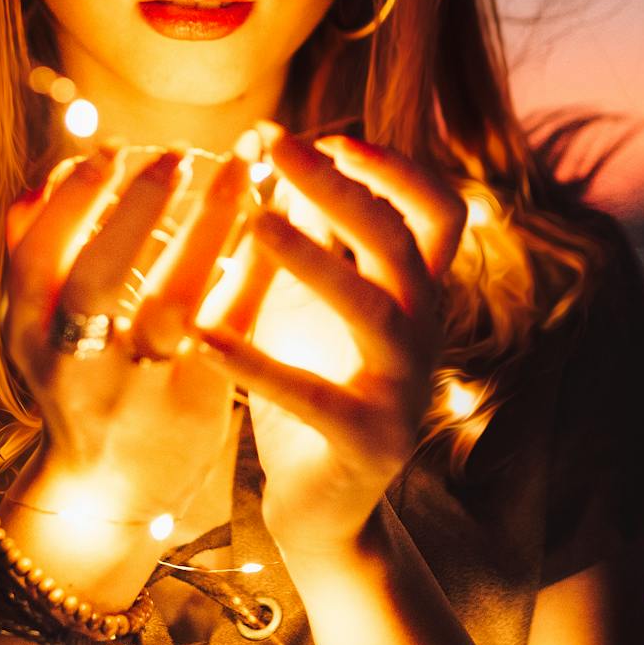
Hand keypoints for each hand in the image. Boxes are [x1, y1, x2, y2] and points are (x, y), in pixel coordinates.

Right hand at [2, 146, 257, 522]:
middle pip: (95, 282)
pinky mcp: (196, 405)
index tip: (112, 148)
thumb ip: (34, 255)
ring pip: (171, 304)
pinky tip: (274, 221)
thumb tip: (47, 175)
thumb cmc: (78, 382)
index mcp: (29, 335)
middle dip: (134, 213)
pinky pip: (231, 325)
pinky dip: (253, 267)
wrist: (108, 491)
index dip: (72, 201)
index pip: (36, 257)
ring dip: (208, 230)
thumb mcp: (36, 328)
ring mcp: (137, 390)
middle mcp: (75, 366)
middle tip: (175, 154)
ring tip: (239, 170)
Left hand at [191, 124, 467, 554]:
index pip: (439, 213)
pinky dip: (256, 363)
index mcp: (417, 294)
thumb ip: (312, 234)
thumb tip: (285, 148)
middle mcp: (424, 333)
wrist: (322, 506)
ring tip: (253, 222)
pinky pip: (313, 395)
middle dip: (340, 187)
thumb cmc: (313, 382)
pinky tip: (204, 337)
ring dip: (314, 258)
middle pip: (401, 242)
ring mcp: (403, 388)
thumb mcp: (311, 300)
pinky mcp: (367, 441)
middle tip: (277, 147)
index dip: (398, 169)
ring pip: (373, 309)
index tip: (336, 138)